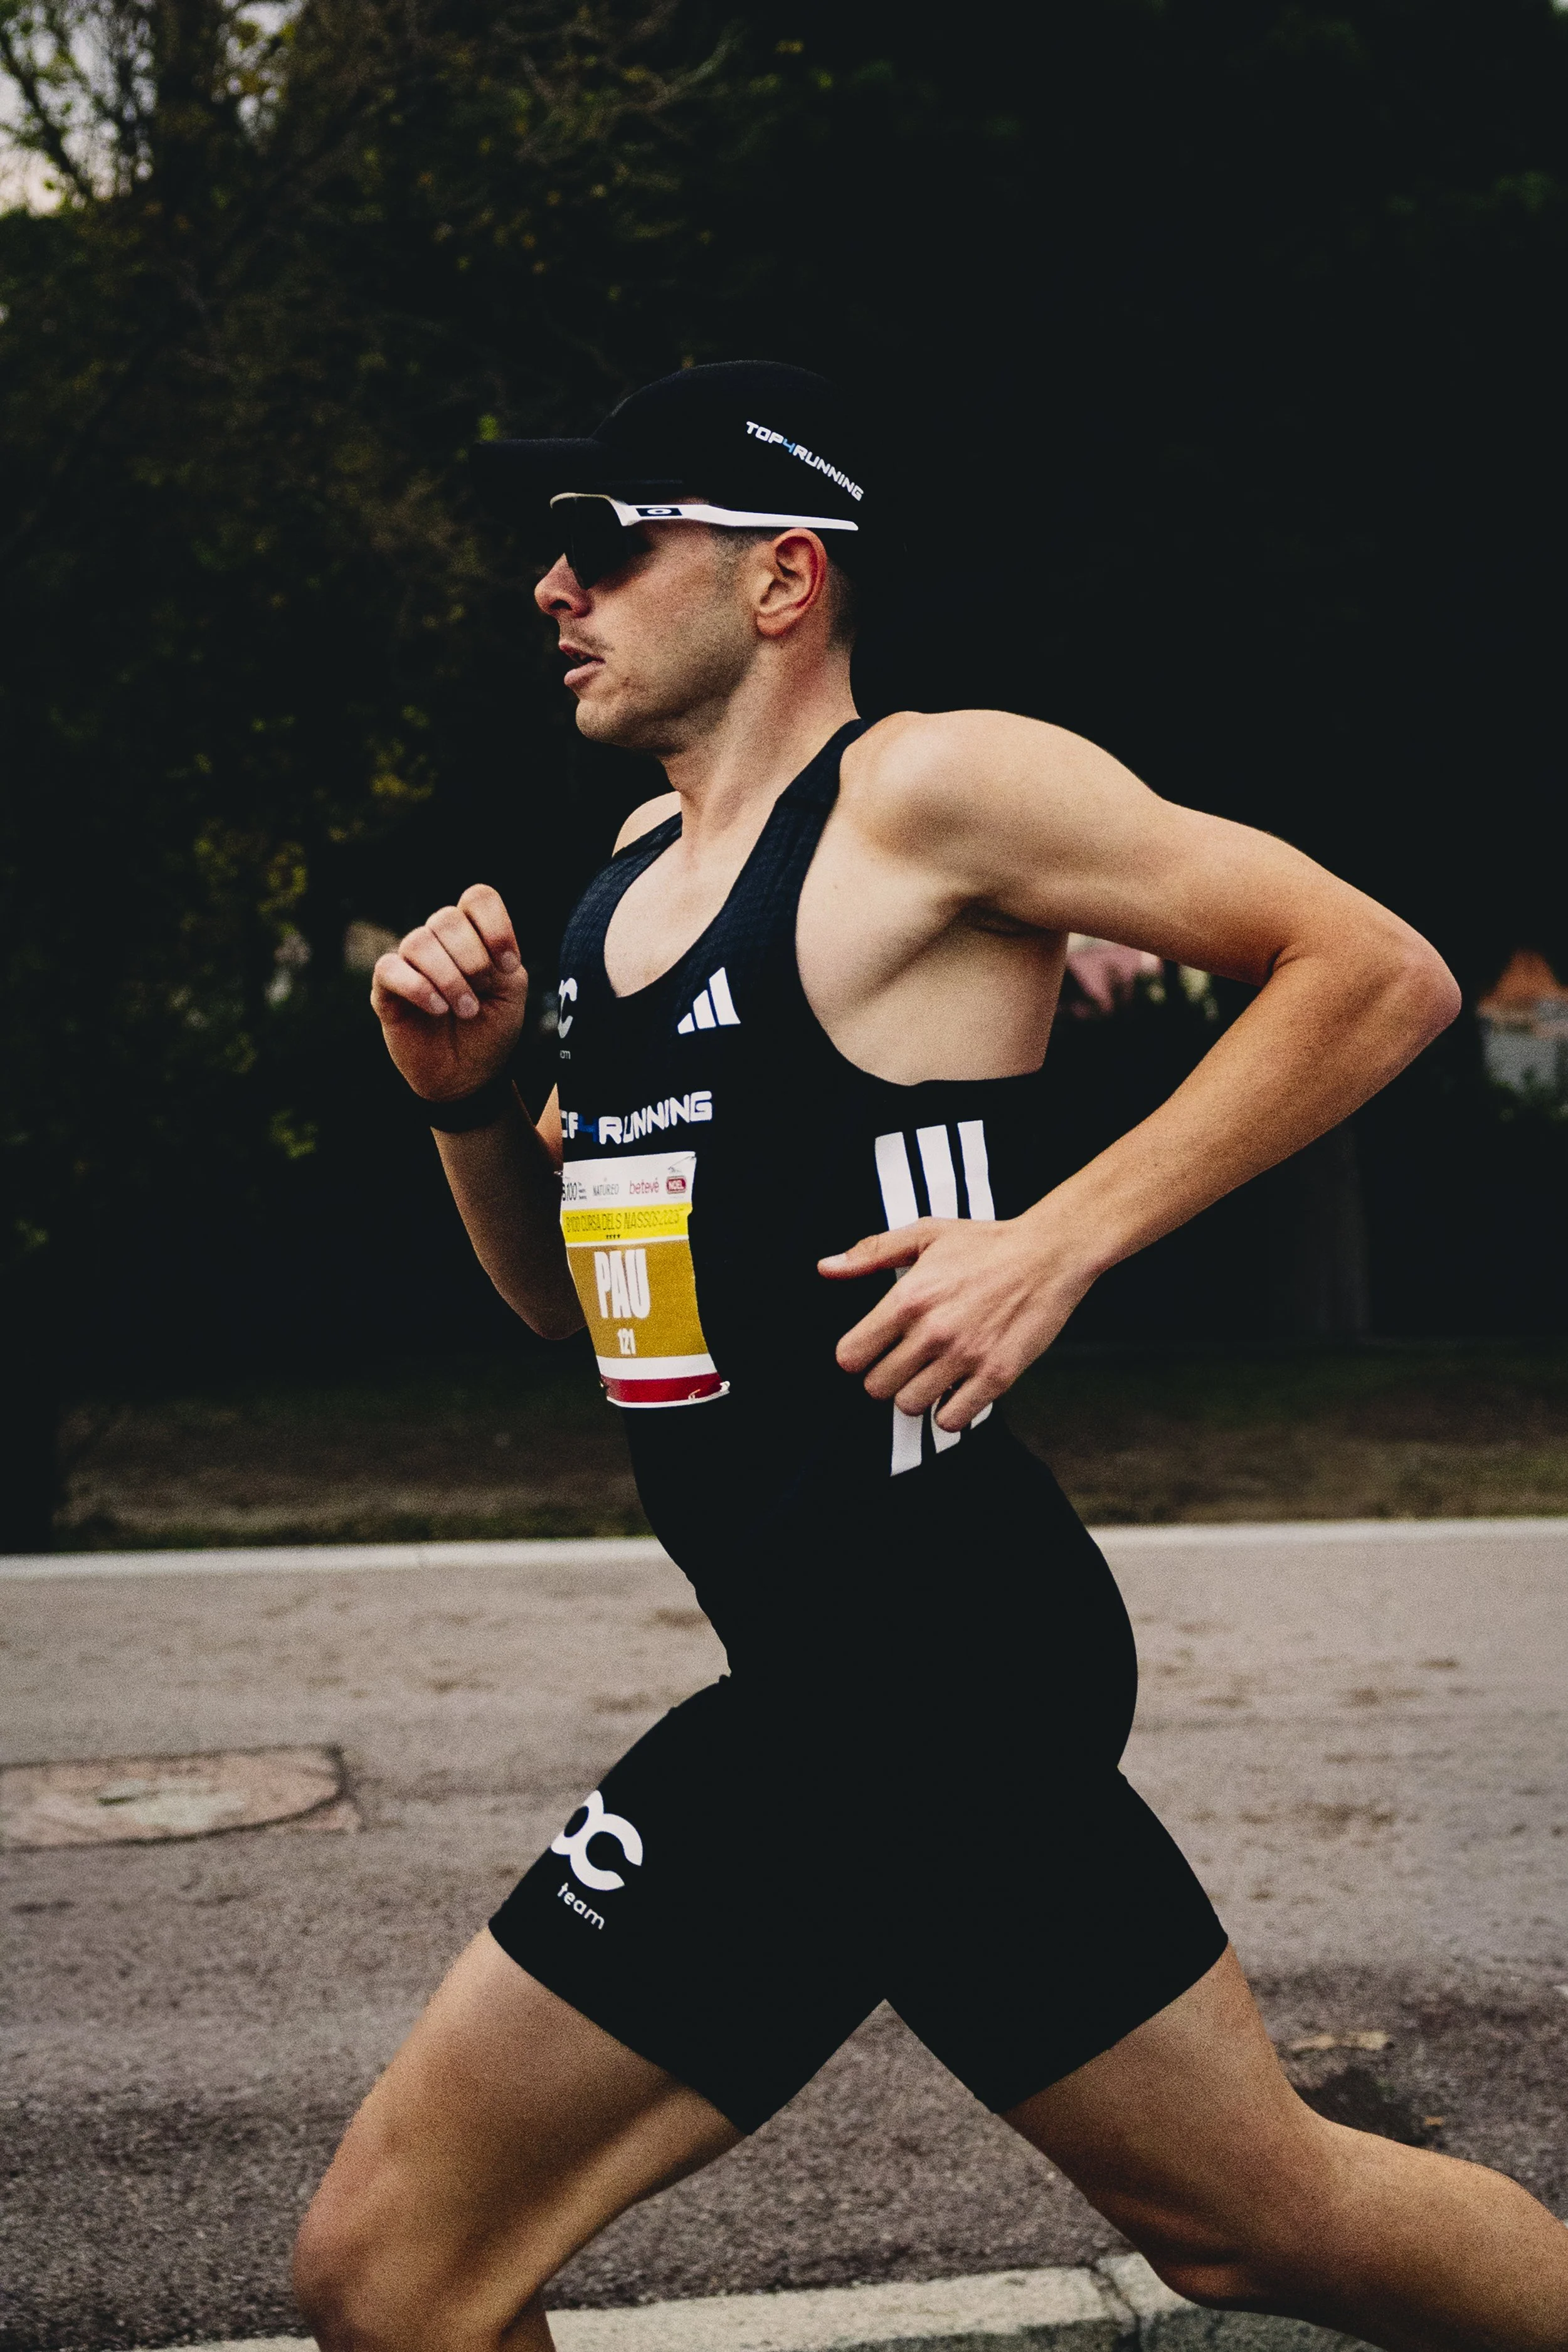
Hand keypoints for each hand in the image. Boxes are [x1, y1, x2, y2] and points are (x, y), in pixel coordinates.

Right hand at [370, 885, 529, 1102]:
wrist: (468, 1076)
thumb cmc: (490, 1030)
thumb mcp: (511, 992)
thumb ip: (501, 960)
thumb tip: (471, 948)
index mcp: (473, 936)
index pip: (478, 899)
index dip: (495, 926)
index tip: (508, 965)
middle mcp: (439, 943)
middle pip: (447, 919)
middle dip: (472, 958)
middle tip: (482, 993)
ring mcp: (410, 964)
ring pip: (419, 942)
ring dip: (449, 978)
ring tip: (466, 1010)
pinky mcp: (386, 990)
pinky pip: (390, 969)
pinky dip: (418, 987)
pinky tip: (438, 1009)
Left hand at [819, 1214, 1093, 1430]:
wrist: (1049, 1254)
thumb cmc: (986, 1244)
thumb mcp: (924, 1235)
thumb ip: (871, 1254)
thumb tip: (825, 1268)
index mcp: (908, 1298)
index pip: (851, 1355)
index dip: (857, 1356)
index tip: (873, 1351)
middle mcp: (932, 1331)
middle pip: (876, 1388)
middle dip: (885, 1378)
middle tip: (905, 1363)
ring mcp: (965, 1356)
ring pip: (910, 1407)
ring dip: (917, 1395)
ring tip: (932, 1374)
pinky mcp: (997, 1376)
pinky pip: (951, 1420)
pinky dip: (949, 1411)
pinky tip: (957, 1388)